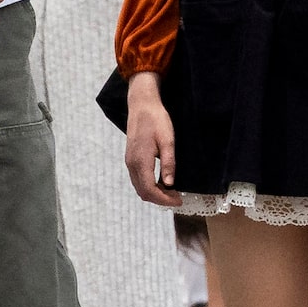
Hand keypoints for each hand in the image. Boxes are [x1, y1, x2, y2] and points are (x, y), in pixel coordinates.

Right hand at [123, 72, 178, 207]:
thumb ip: (168, 163)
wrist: (142, 105)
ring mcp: (129, 161)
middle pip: (143, 192)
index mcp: (140, 161)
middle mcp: (132, 164)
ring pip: (139, 187)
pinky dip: (149, 185)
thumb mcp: (168, 140)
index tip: (178, 200)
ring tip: (171, 192)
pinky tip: (162, 181)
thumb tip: (170, 184)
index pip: (150, 190)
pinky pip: (138, 179)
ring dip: (154, 193)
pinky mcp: (131, 158)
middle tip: (177, 198)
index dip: (164, 199)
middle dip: (160, 199)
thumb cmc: (156, 120)